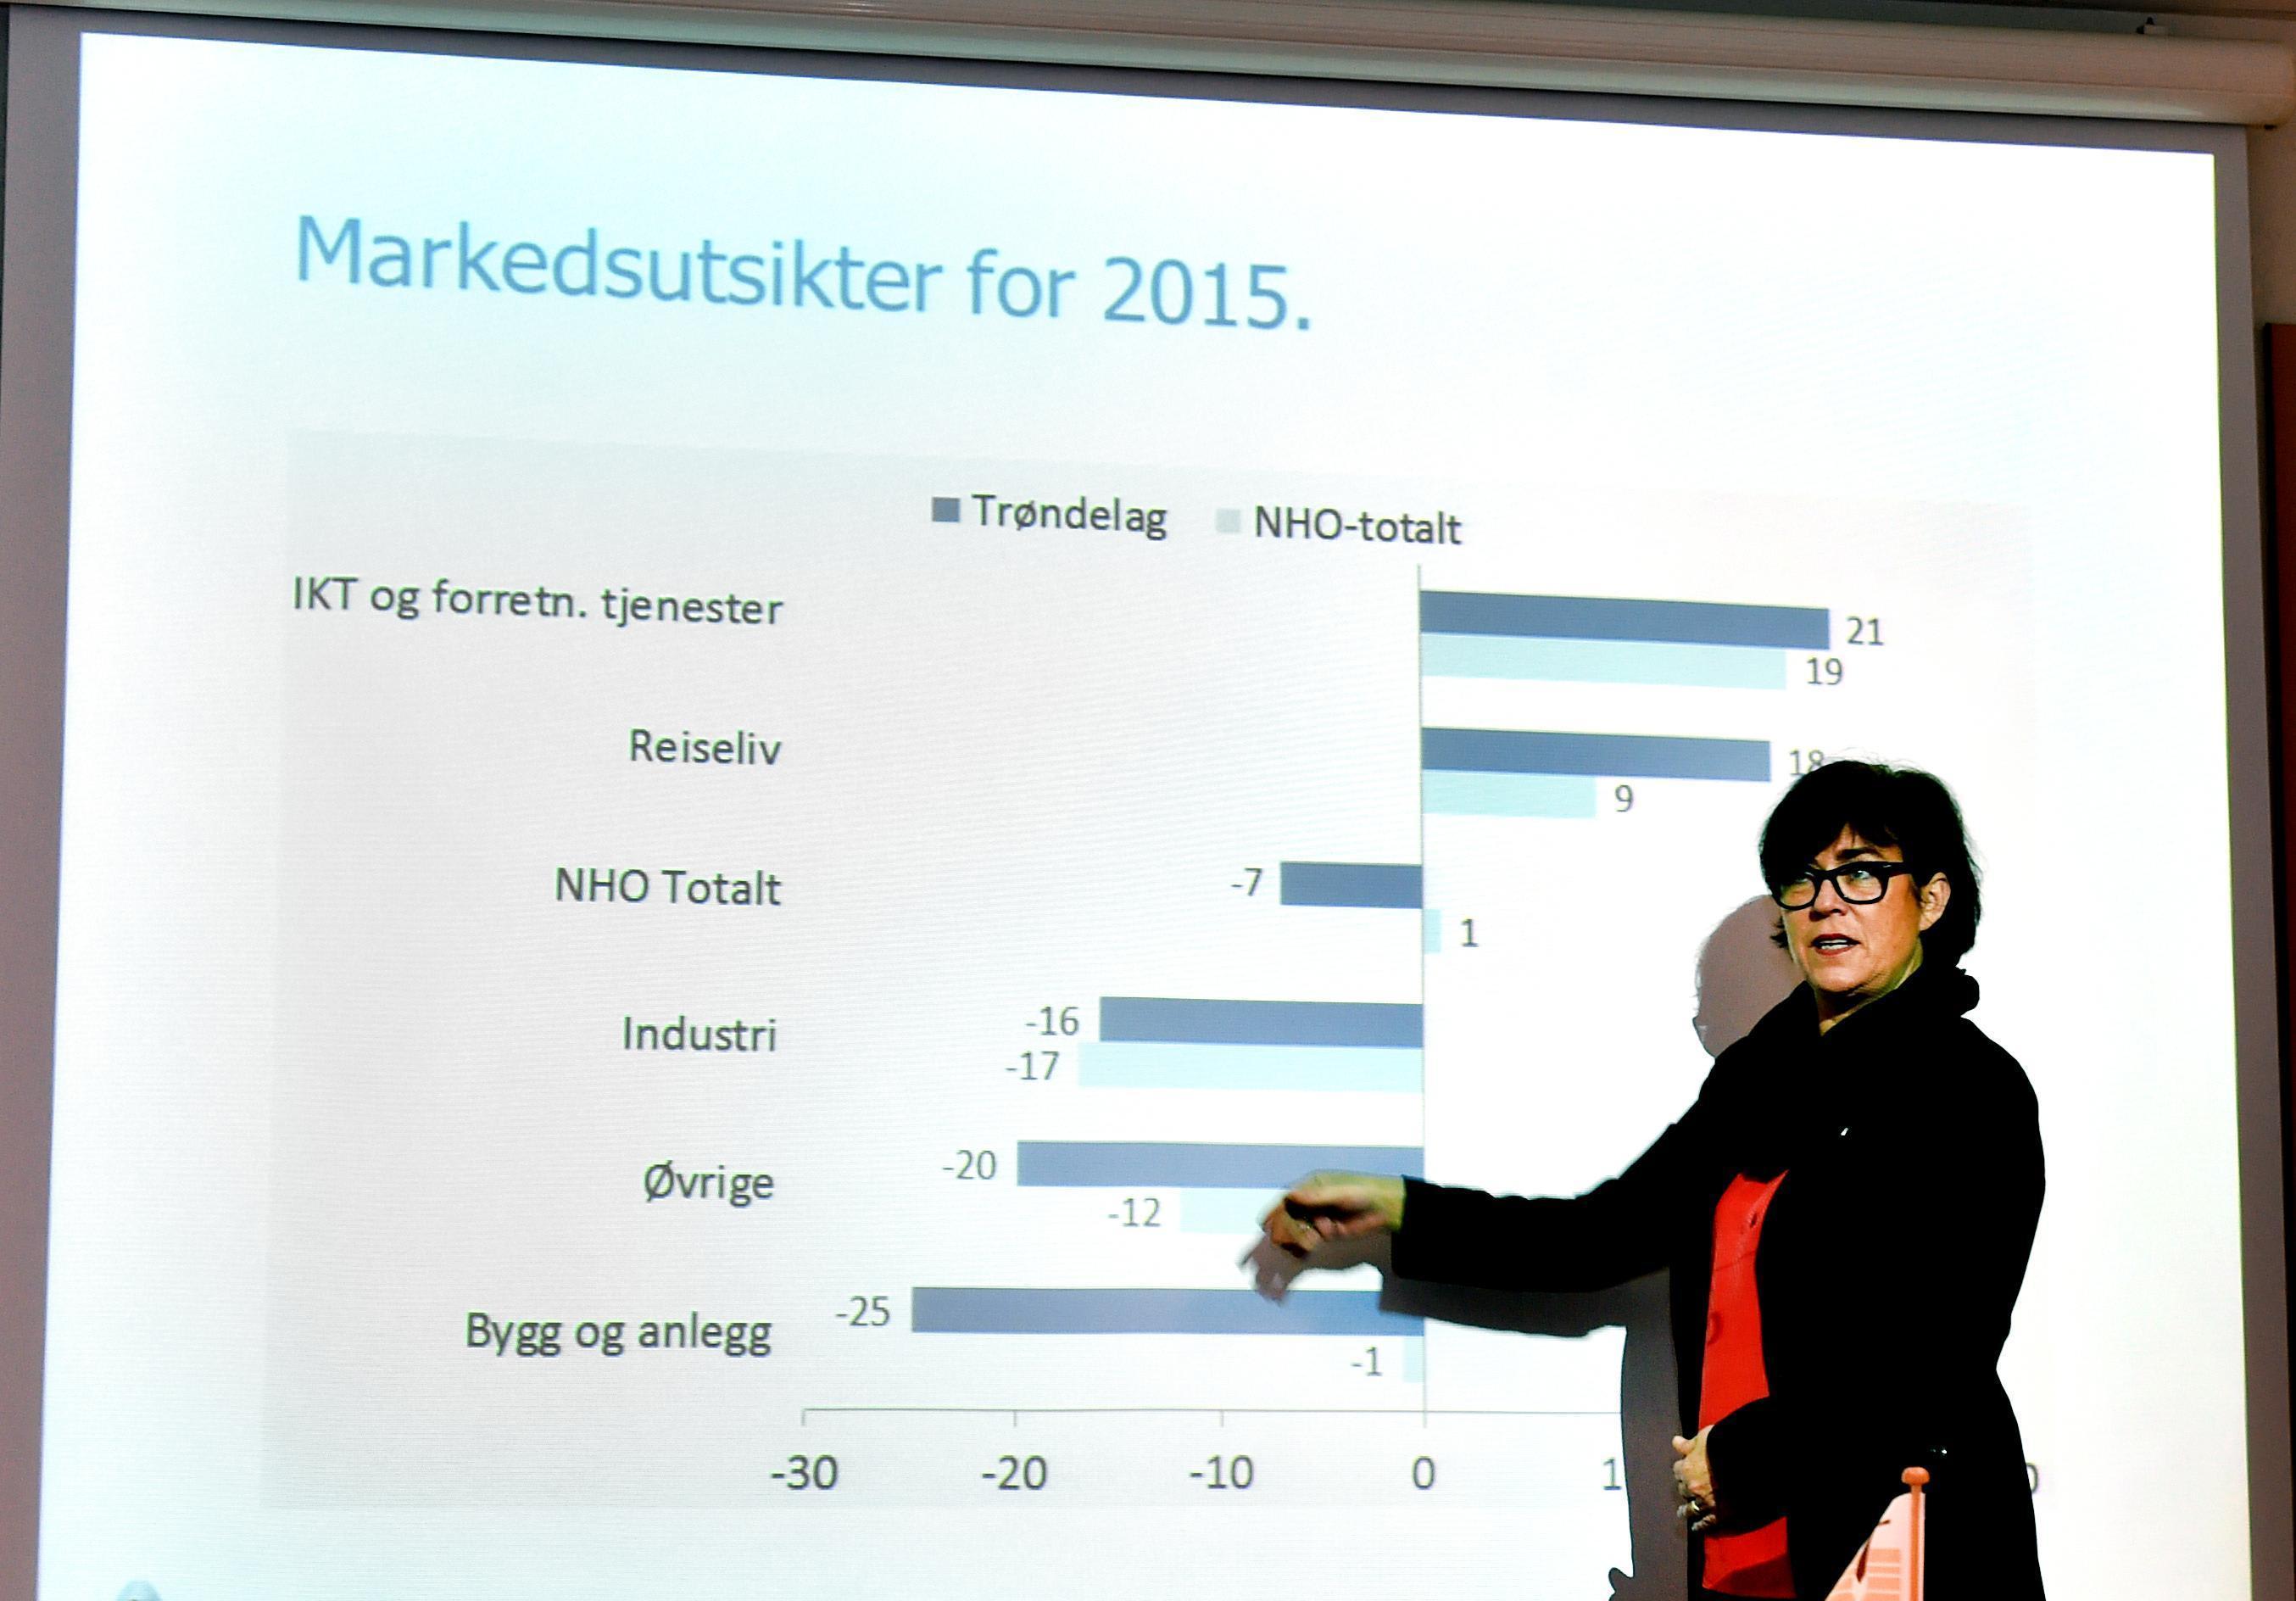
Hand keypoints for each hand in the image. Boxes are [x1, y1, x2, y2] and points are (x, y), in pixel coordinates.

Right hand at [1257, 1171, 1404, 1257]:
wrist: (1384, 1208)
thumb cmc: (1363, 1193)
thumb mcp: (1341, 1193)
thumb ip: (1316, 1196)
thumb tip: (1290, 1195)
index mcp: (1308, 1188)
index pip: (1285, 1203)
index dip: (1279, 1217)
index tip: (1284, 1231)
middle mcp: (1306, 1203)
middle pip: (1285, 1220)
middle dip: (1292, 1233)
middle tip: (1310, 1242)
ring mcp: (1313, 1219)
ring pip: (1291, 1233)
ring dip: (1296, 1242)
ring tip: (1311, 1247)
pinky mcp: (1321, 1233)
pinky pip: (1302, 1243)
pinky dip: (1299, 1251)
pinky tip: (1303, 1256)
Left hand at [1671, 1428, 1719, 1533]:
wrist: (1746, 1460)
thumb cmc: (1723, 1444)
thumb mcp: (1703, 1438)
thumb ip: (1688, 1444)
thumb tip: (1676, 1442)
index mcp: (1688, 1468)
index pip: (1678, 1469)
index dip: (1682, 1468)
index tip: (1684, 1469)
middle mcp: (1693, 1487)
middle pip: (1683, 1489)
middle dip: (1685, 1487)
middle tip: (1687, 1489)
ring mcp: (1705, 1502)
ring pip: (1690, 1509)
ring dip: (1686, 1510)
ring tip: (1683, 1513)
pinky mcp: (1719, 1514)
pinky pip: (1705, 1523)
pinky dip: (1699, 1526)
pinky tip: (1696, 1528)